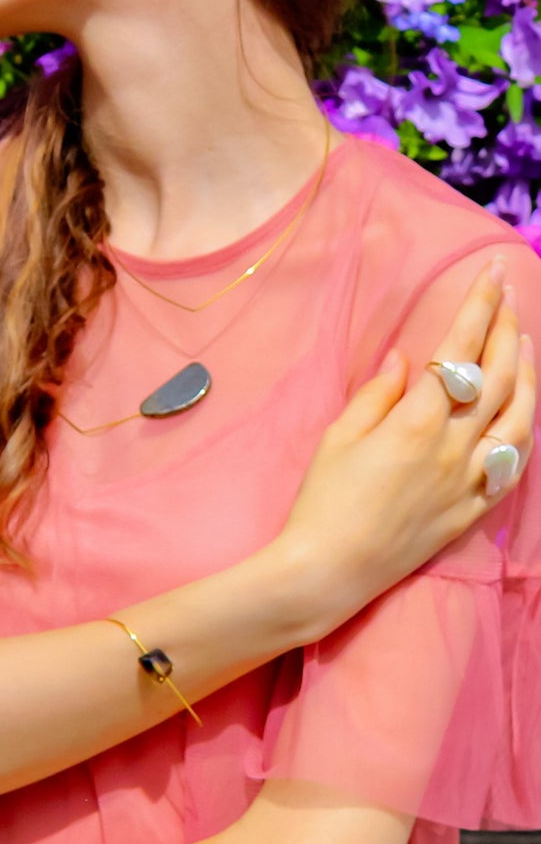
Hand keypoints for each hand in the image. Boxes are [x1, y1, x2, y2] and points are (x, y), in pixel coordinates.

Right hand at [278, 254, 535, 625]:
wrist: (330, 568)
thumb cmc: (322, 500)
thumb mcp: (337, 438)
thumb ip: (377, 395)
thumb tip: (406, 360)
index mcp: (418, 422)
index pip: (459, 351)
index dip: (477, 308)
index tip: (490, 275)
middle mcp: (455, 448)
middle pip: (497, 378)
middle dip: (506, 331)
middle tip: (508, 299)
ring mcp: (470, 481)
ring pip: (518, 418)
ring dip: (527, 376)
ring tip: (524, 346)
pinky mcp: (472, 510)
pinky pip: (512, 466)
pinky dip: (522, 432)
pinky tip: (521, 414)